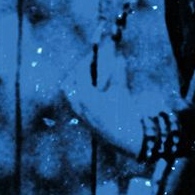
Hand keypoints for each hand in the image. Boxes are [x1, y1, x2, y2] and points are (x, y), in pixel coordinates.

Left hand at [60, 35, 142, 155]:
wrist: (126, 138)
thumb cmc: (124, 113)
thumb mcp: (121, 90)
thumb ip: (118, 73)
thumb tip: (119, 58)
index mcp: (85, 95)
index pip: (80, 71)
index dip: (87, 61)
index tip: (94, 55)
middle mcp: (78, 104)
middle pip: (68, 83)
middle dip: (76, 72)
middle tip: (88, 66)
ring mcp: (79, 113)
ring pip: (70, 94)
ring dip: (77, 84)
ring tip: (92, 79)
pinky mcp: (84, 120)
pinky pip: (76, 103)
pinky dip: (81, 94)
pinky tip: (96, 93)